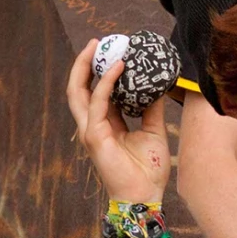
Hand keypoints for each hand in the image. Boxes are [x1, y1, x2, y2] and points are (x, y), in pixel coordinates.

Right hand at [66, 40, 173, 202]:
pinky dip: (105, 83)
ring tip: (98, 46)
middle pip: (79, 87)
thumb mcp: (153, 132)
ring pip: (79, 91)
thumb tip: (158, 88)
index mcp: (105, 124)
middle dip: (84, 63)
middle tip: (99, 41)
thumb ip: (152, 110)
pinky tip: (117, 68)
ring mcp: (90, 131)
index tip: (113, 51)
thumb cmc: (148, 170)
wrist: (145, 196)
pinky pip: (97, 103)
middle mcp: (93, 125)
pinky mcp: (94, 136)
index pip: (97, 92)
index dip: (101, 71)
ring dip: (86, 66)